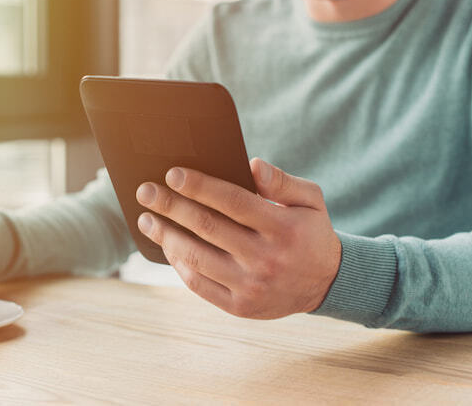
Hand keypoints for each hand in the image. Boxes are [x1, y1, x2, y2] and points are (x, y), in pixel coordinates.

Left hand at [135, 158, 340, 318]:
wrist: (326, 283)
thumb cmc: (309, 232)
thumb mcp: (310, 201)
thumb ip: (283, 182)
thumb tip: (252, 165)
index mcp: (282, 228)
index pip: (233, 201)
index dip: (199, 186)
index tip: (171, 173)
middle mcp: (266, 258)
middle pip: (207, 227)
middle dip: (171, 207)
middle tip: (145, 191)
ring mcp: (251, 286)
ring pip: (197, 257)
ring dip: (166, 236)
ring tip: (146, 218)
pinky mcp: (239, 306)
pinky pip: (199, 284)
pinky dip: (178, 264)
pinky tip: (167, 245)